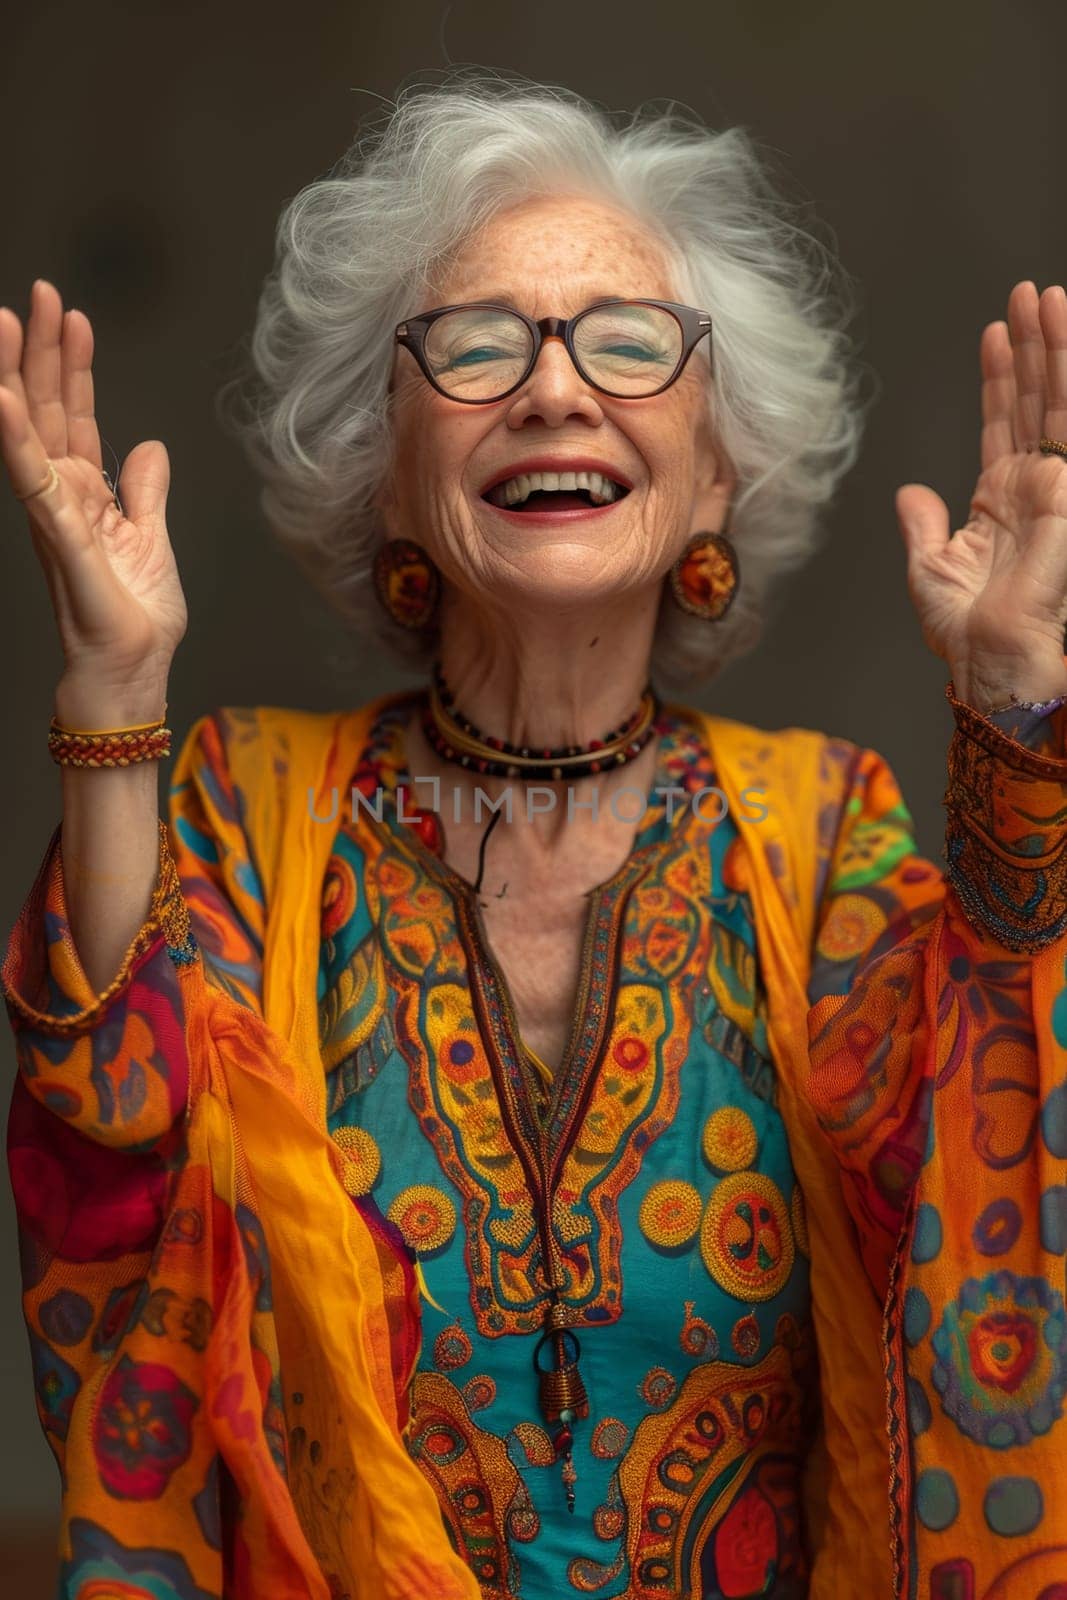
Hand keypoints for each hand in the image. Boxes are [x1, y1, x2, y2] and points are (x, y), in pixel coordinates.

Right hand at [0, 280, 186, 696]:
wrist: (129, 677)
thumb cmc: (134, 622)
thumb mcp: (152, 542)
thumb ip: (144, 494)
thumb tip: (149, 449)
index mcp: (84, 496)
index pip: (75, 417)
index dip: (75, 367)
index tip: (74, 316)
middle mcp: (61, 500)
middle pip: (50, 412)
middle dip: (44, 351)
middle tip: (39, 292)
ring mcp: (56, 519)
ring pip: (32, 436)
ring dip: (20, 378)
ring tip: (8, 323)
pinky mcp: (62, 543)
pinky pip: (37, 484)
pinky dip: (20, 440)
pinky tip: (8, 400)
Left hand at [895, 280, 1066, 713]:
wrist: (990, 655)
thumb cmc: (964, 630)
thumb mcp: (931, 569)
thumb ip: (925, 526)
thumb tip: (911, 493)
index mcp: (1000, 504)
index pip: (1002, 424)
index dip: (999, 379)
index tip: (994, 333)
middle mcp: (1033, 488)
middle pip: (1034, 401)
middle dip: (1032, 346)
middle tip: (1025, 292)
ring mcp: (1056, 486)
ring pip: (1058, 402)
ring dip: (1054, 348)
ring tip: (1045, 296)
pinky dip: (1066, 378)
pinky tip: (1062, 335)